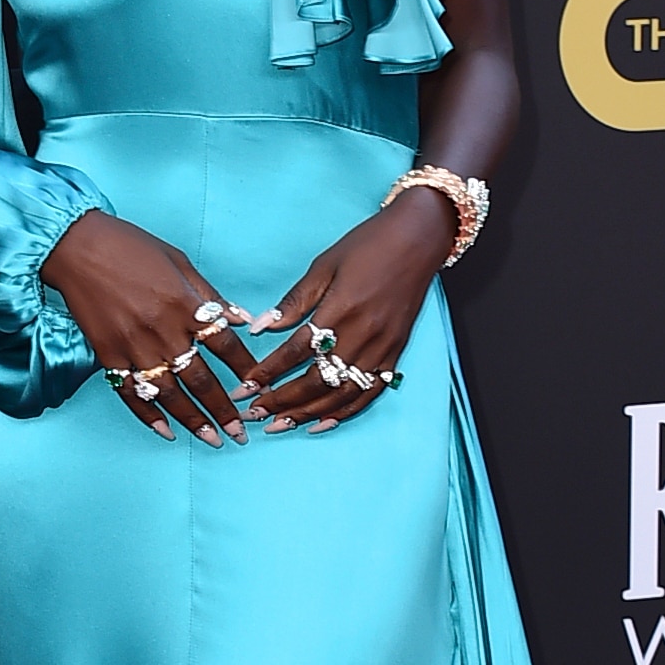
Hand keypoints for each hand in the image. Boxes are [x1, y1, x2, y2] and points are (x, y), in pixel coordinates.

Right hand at [39, 210, 257, 442]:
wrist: (76, 247)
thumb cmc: (130, 247)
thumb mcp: (178, 262)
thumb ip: (210, 295)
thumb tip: (242, 319)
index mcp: (185, 305)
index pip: (226, 346)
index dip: (246, 369)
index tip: (259, 387)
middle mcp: (163, 331)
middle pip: (202, 379)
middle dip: (224, 409)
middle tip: (241, 433)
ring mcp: (134, 347)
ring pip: (170, 394)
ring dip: (193, 421)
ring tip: (213, 439)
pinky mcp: (108, 355)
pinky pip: (132, 393)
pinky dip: (148, 416)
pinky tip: (167, 432)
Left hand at [239, 190, 460, 430]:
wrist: (419, 239)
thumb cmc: (368, 245)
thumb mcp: (324, 265)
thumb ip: (294, 301)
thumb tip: (259, 328)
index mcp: (340, 310)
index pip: (296, 352)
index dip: (268, 373)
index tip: (245, 388)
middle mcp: (362, 335)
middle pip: (316, 381)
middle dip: (281, 401)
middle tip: (254, 414)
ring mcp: (382, 348)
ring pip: (341, 394)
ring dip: (308, 413)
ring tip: (280, 425)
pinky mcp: (396, 353)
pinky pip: (369, 393)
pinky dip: (345, 412)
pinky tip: (322, 422)